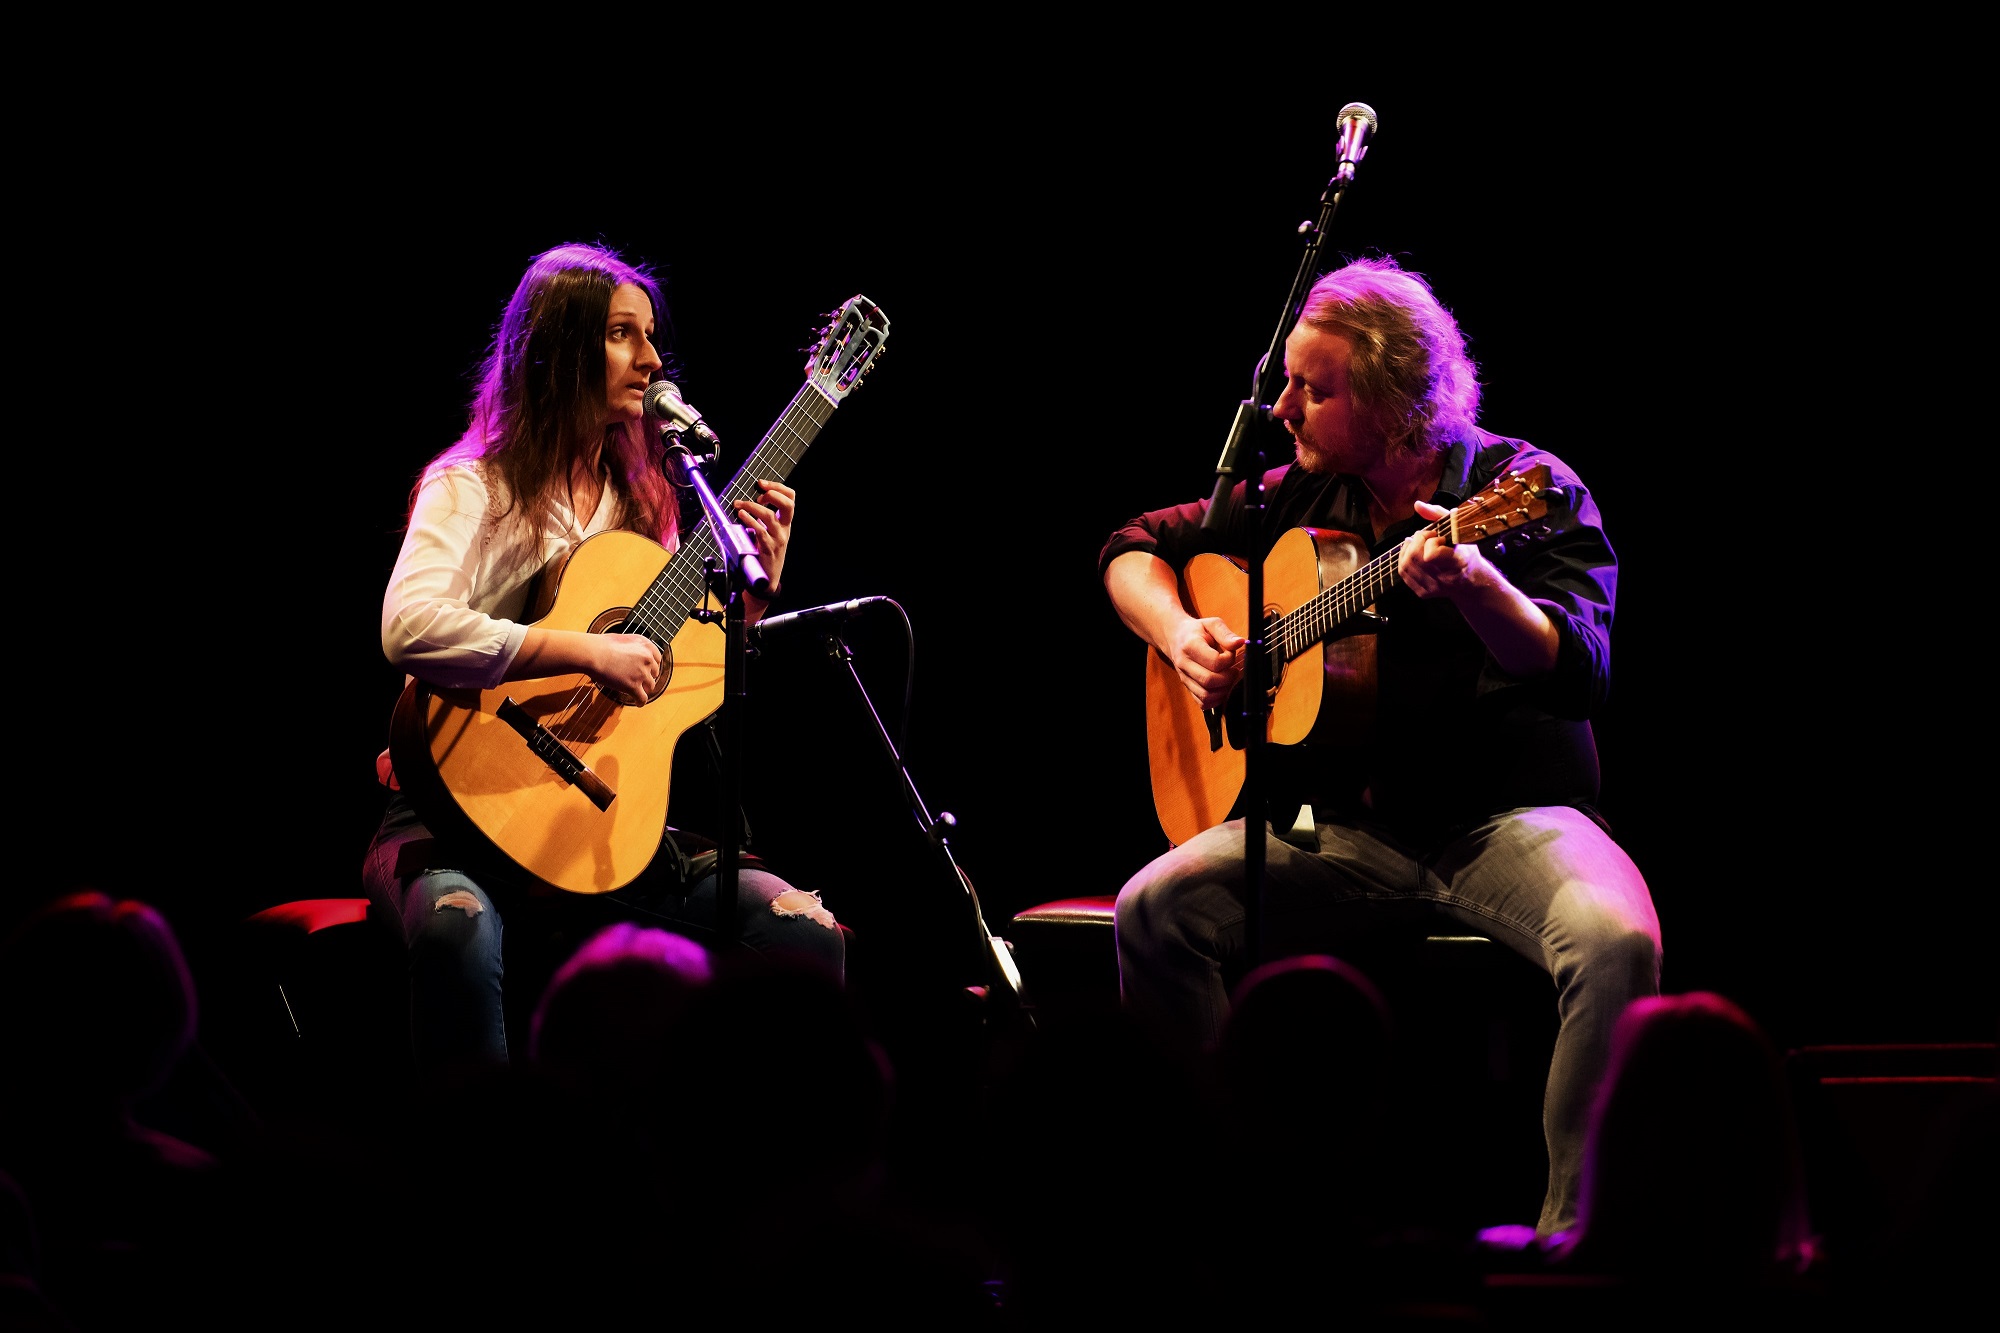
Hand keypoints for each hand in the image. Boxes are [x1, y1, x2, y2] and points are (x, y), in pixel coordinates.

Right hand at [595, 631, 663, 704]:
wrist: (593, 653)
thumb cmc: (602, 645)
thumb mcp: (623, 639)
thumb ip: (633, 646)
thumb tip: (633, 653)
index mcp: (645, 646)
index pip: (657, 659)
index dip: (651, 666)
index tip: (648, 671)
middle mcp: (647, 659)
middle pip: (654, 673)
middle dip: (647, 677)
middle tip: (639, 680)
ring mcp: (641, 673)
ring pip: (650, 686)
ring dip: (644, 689)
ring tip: (638, 692)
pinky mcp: (633, 686)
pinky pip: (642, 698)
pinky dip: (641, 702)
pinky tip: (638, 703)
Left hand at [734, 480, 794, 603]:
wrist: (767, 580)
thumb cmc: (765, 554)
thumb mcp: (769, 534)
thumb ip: (763, 519)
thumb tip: (751, 504)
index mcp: (785, 523)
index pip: (790, 499)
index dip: (778, 487)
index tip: (762, 484)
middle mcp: (785, 530)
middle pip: (788, 505)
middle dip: (773, 493)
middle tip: (759, 491)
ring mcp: (778, 539)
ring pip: (769, 516)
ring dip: (752, 507)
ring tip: (739, 505)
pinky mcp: (768, 549)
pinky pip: (760, 531)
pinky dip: (749, 520)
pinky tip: (741, 516)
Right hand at [1169, 616, 1245, 709]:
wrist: (1176, 637)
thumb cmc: (1197, 631)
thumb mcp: (1212, 624)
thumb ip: (1226, 634)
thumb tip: (1240, 643)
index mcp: (1190, 646)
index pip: (1215, 662)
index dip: (1229, 660)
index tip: (1231, 654)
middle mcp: (1184, 664)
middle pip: (1210, 681)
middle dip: (1228, 677)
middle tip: (1233, 669)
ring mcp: (1184, 678)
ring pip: (1206, 695)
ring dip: (1223, 690)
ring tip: (1228, 678)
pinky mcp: (1188, 688)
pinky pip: (1203, 703)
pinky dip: (1216, 699)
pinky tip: (1221, 687)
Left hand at [1400, 499, 1498, 601]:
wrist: (1471, 582)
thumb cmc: (1465, 552)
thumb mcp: (1459, 529)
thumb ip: (1438, 514)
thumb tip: (1417, 505)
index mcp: (1458, 562)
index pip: (1431, 554)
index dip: (1431, 542)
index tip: (1439, 537)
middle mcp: (1445, 579)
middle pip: (1415, 558)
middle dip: (1416, 542)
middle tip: (1425, 536)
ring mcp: (1433, 588)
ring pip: (1406, 565)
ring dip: (1408, 549)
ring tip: (1417, 542)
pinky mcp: (1423, 593)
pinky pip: (1403, 573)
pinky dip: (1404, 559)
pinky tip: (1411, 552)